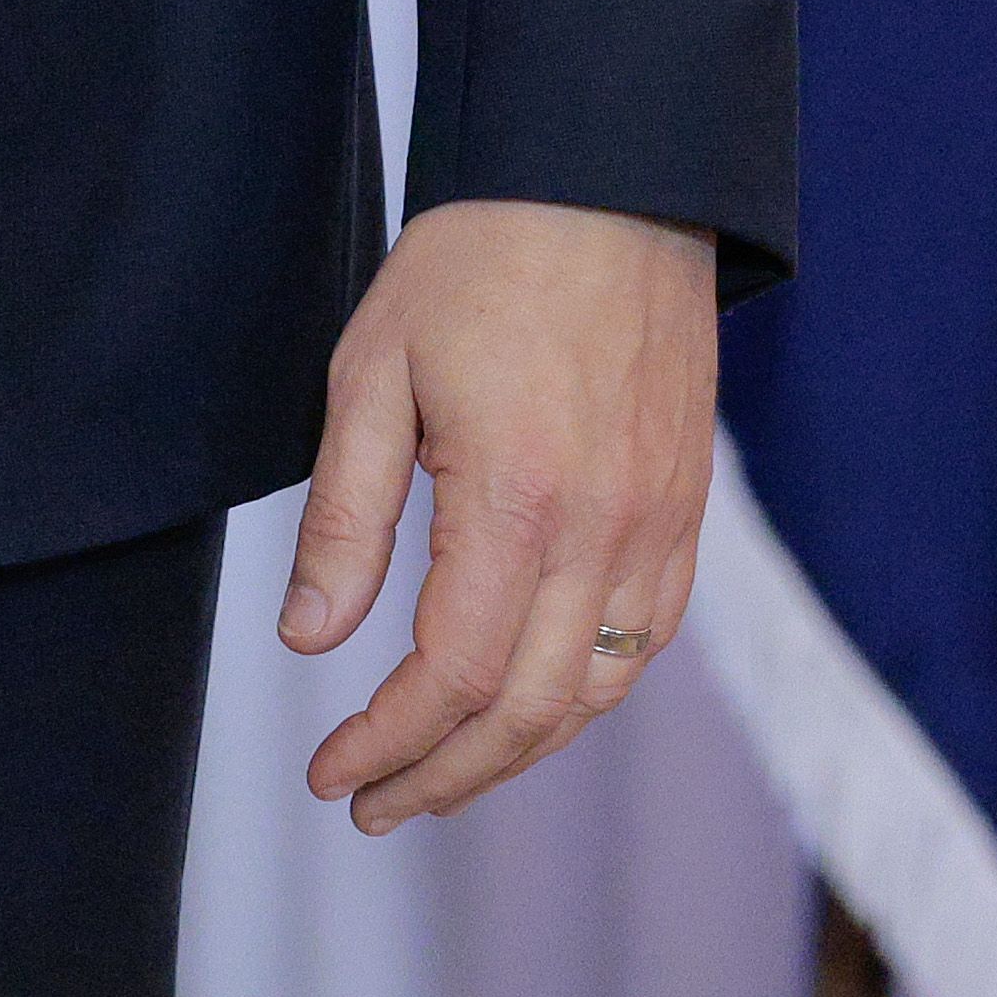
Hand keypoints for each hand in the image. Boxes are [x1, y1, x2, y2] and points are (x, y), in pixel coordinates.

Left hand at [285, 194, 718, 830]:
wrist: (608, 191)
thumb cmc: (475, 267)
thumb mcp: (369, 373)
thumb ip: (345, 517)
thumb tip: (311, 640)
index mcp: (518, 502)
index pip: (451, 675)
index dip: (389, 742)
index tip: (335, 777)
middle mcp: (607, 533)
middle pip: (529, 711)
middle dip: (444, 774)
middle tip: (371, 805)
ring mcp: (660, 528)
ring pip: (595, 691)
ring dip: (516, 752)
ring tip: (437, 774)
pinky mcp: (686, 513)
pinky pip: (644, 641)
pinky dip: (581, 696)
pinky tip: (524, 706)